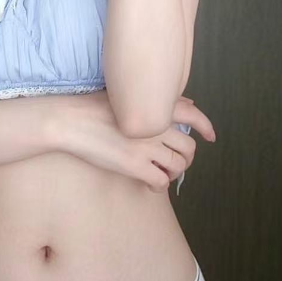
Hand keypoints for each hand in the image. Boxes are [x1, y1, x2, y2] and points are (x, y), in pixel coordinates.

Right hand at [57, 90, 215, 193]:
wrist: (70, 121)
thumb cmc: (91, 107)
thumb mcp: (123, 95)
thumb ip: (150, 99)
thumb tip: (179, 103)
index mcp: (155, 106)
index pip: (193, 115)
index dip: (205, 127)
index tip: (210, 136)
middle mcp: (156, 126)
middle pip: (188, 147)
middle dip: (186, 158)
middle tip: (176, 162)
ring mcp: (147, 146)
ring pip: (178, 165)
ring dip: (174, 173)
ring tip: (162, 173)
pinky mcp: (135, 165)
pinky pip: (161, 181)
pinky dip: (160, 185)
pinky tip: (150, 184)